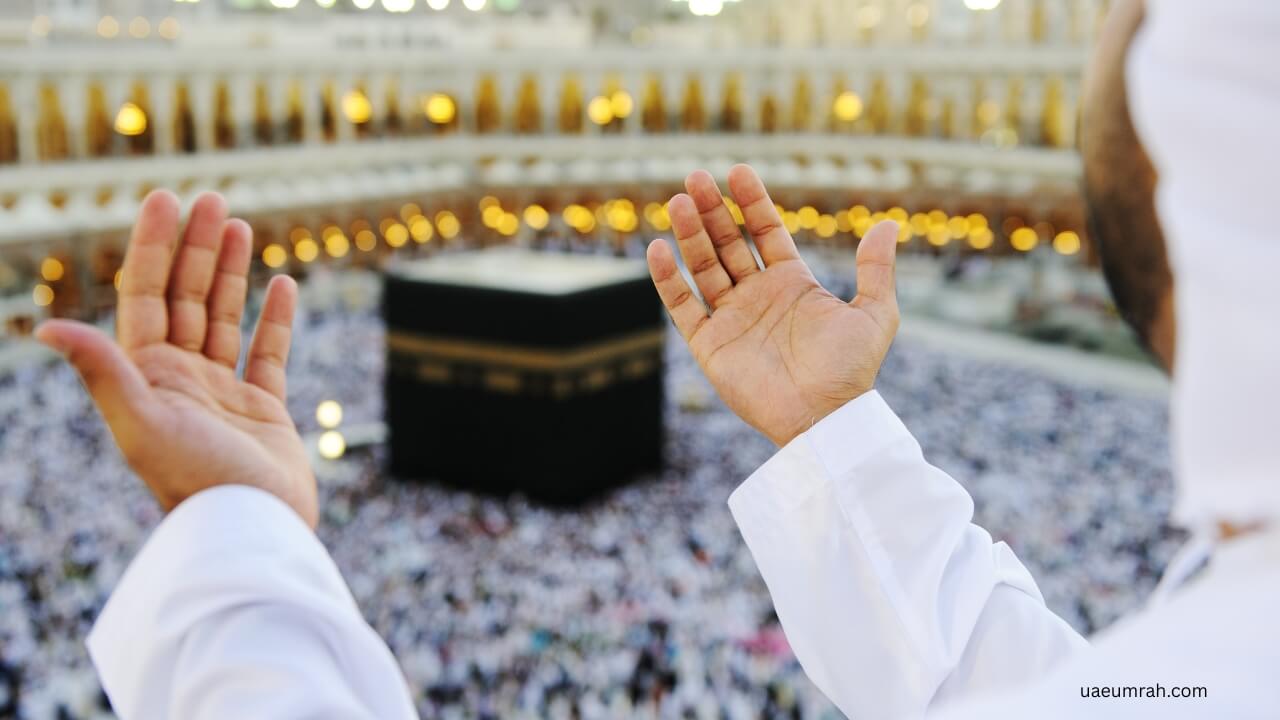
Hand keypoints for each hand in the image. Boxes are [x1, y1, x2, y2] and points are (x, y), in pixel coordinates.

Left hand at [36, 191, 317, 526]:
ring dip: (230, 271)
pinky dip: (276, 317)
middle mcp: (181, 379)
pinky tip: (283, 284)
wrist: (253, 529)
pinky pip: (268, 352)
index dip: (155, 246)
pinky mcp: (263, 410)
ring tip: (241, 226)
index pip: (148, 296)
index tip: (168, 200)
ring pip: (224, 317)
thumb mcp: (143, 423)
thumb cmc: (196, 482)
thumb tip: (46, 328)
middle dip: (197, 247)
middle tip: (212, 199)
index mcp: (147, 376)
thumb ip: (103, 371)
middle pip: (186, 297)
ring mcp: (223, 392)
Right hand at [646, 164, 899, 446]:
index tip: (738, 172)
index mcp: (792, 283)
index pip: (765, 232)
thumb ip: (876, 269)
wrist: (824, 417)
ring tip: (679, 202)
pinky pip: (683, 306)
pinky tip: (658, 248)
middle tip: (697, 176)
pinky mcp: (710, 345)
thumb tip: (887, 224)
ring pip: (703, 267)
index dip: (752, 202)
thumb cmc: (851, 370)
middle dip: (713, 210)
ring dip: (690, 235)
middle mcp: (758, 296)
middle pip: (728, 243)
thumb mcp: (875, 314)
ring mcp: (731, 319)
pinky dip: (668, 279)